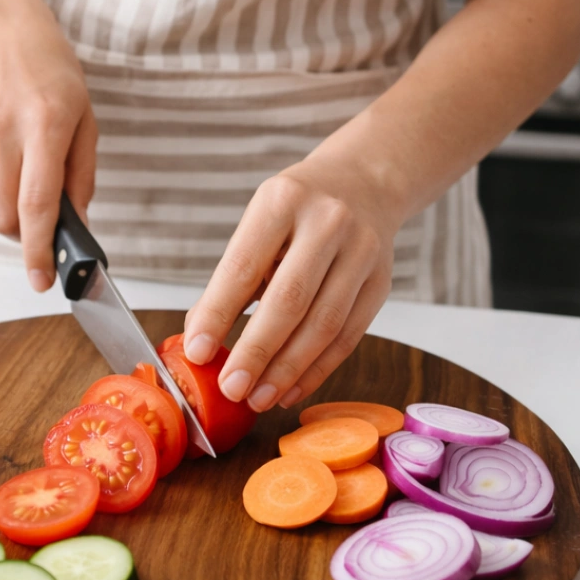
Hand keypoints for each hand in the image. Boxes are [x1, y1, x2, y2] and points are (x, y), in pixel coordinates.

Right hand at [0, 0, 96, 291]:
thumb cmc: (51, 75)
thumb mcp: (84, 120)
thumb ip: (81, 177)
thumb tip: (76, 226)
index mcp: (46, 124)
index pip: (38, 203)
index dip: (39, 249)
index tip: (42, 279)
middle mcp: (3, 130)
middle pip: (5, 216)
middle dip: (25, 234)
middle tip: (42, 222)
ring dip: (8, 214)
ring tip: (23, 181)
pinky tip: (3, 162)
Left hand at [182, 155, 403, 412]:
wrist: (366, 182)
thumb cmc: (298, 210)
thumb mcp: (259, 224)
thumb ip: (231, 279)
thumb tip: (200, 340)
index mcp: (282, 202)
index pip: (245, 266)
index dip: (219, 313)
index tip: (197, 351)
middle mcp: (327, 223)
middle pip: (290, 300)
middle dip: (257, 351)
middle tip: (231, 388)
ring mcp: (361, 252)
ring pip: (324, 324)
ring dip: (288, 370)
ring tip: (258, 397)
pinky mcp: (382, 283)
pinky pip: (347, 337)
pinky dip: (316, 370)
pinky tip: (290, 389)